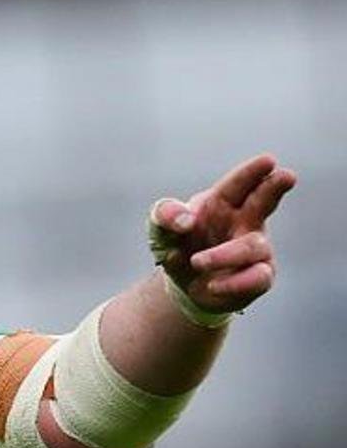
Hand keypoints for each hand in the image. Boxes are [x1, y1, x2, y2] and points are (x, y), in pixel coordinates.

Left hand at [148, 154, 296, 313]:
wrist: (184, 283)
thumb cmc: (179, 245)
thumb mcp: (161, 228)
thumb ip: (166, 216)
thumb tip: (185, 220)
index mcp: (222, 202)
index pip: (239, 184)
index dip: (252, 172)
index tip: (267, 161)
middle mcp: (245, 222)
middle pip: (266, 201)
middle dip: (275, 188)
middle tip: (287, 176)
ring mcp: (256, 250)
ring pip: (253, 246)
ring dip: (224, 255)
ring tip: (196, 261)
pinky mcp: (259, 277)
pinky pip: (257, 278)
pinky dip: (234, 283)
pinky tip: (210, 285)